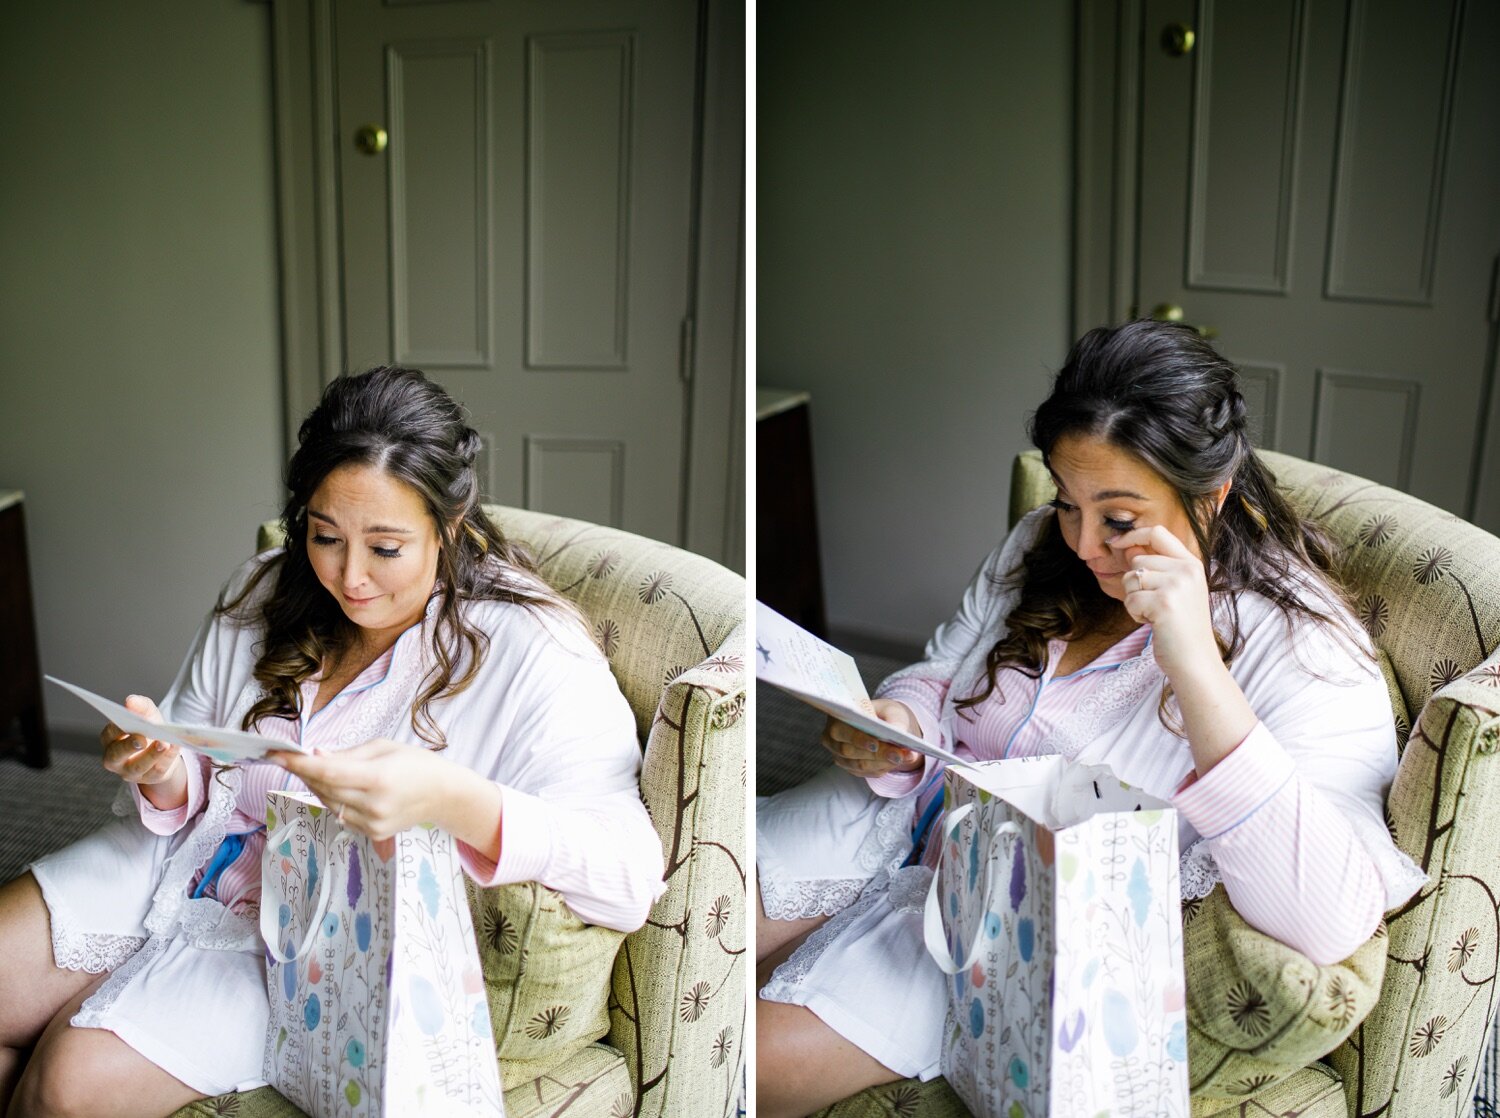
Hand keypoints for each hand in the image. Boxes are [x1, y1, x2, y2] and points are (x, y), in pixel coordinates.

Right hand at [100, 695, 183, 787]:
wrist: (164, 749)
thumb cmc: (150, 728)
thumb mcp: (148, 714)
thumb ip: (140, 706)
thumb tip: (130, 700)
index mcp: (110, 739)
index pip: (109, 734)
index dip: (118, 729)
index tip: (127, 722)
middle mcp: (115, 758)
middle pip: (117, 754)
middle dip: (128, 747)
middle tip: (141, 739)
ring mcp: (130, 771)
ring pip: (137, 766)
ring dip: (151, 755)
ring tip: (164, 743)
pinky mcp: (148, 778)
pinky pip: (157, 771)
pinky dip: (167, 758)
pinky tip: (175, 747)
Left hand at [268, 738, 453, 839]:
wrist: (444, 795)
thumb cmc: (416, 763)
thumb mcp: (384, 747)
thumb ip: (347, 754)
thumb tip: (315, 756)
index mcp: (378, 778)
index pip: (327, 772)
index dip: (297, 764)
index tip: (274, 754)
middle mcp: (373, 805)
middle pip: (323, 788)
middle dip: (304, 772)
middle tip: (292, 757)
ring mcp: (372, 823)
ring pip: (328, 803)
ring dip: (317, 786)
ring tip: (320, 770)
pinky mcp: (372, 834)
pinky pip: (340, 815)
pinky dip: (333, 800)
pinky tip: (341, 788)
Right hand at [821, 699, 923, 776]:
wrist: (883, 723)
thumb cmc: (883, 713)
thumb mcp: (890, 711)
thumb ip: (894, 721)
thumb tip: (897, 733)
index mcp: (837, 718)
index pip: (842, 731)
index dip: (857, 739)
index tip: (875, 744)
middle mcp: (833, 739)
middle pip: (850, 752)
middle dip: (876, 754)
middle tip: (899, 755)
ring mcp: (840, 756)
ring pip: (860, 765)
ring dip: (883, 763)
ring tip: (904, 757)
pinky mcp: (851, 768)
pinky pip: (867, 772)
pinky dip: (883, 768)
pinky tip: (896, 762)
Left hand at [1109, 524, 1218, 683]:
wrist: (1196, 661)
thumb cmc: (1181, 628)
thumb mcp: (1176, 591)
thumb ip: (1157, 567)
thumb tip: (1127, 547)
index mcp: (1192, 564)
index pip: (1158, 532)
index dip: (1132, 535)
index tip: (1115, 542)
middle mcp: (1187, 570)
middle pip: (1138, 559)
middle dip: (1134, 583)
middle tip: (1153, 604)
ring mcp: (1177, 585)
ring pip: (1131, 579)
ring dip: (1134, 599)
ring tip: (1155, 614)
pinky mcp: (1164, 602)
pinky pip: (1130, 599)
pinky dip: (1135, 613)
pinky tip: (1154, 623)